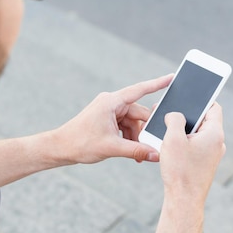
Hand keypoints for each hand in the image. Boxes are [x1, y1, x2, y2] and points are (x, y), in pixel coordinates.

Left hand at [52, 75, 172, 164]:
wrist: (60, 148)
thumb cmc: (80, 143)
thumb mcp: (111, 148)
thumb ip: (136, 151)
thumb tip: (156, 155)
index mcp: (111, 102)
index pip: (139, 90)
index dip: (157, 84)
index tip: (172, 77)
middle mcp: (111, 103)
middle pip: (138, 114)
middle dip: (144, 131)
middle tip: (151, 148)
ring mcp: (108, 111)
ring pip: (133, 122)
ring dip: (136, 137)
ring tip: (137, 155)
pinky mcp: (107, 119)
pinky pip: (125, 126)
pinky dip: (130, 138)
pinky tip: (130, 151)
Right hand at [159, 104, 225, 203]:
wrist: (184, 200)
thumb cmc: (180, 170)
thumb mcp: (173, 138)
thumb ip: (174, 119)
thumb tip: (175, 115)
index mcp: (214, 133)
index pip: (213, 107)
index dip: (201, 100)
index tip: (189, 96)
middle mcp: (217, 143)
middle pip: (203, 120)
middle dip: (186, 116)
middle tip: (170, 113)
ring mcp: (212, 154)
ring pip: (198, 134)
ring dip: (183, 130)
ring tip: (166, 132)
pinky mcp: (205, 163)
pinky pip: (196, 146)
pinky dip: (184, 143)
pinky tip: (170, 147)